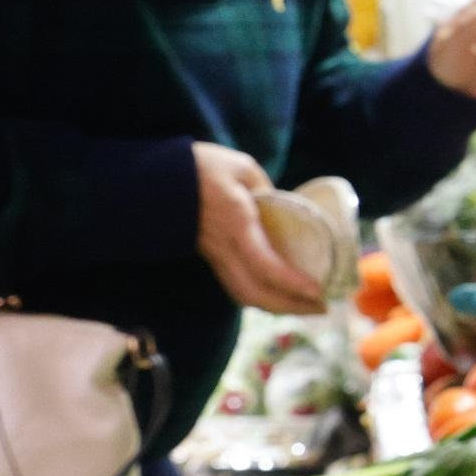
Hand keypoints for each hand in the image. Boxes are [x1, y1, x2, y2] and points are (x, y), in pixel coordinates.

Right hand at [194, 143, 327, 314]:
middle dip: (289, 306)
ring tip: (306, 306)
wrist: (154, 180)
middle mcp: (224, 246)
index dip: (290, 282)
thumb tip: (285, 208)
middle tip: (321, 308)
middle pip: (254, 292)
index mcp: (235, 222)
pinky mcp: (210, 258)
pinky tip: (281, 295)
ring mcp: (214, 256)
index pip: (263, 263)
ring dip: (277, 306)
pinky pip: (237, 286)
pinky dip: (262, 296)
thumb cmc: (199, 168)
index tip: (316, 291)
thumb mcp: (241, 167)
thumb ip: (267, 189)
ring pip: (244, 294)